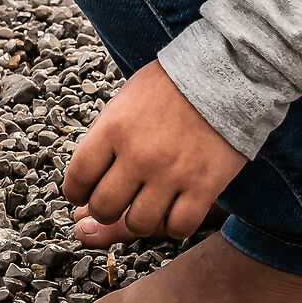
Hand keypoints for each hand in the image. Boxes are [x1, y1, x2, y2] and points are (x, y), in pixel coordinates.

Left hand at [62, 58, 245, 241]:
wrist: (225, 75)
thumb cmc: (172, 85)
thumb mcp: (126, 99)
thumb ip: (105, 135)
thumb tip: (88, 172)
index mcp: (113, 129)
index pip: (78, 178)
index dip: (76, 192)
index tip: (82, 195)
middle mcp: (138, 155)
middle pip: (105, 207)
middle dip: (104, 211)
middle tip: (114, 205)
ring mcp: (171, 173)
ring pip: (139, 224)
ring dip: (139, 220)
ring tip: (145, 208)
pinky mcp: (203, 186)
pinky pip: (178, 227)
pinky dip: (174, 225)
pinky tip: (175, 210)